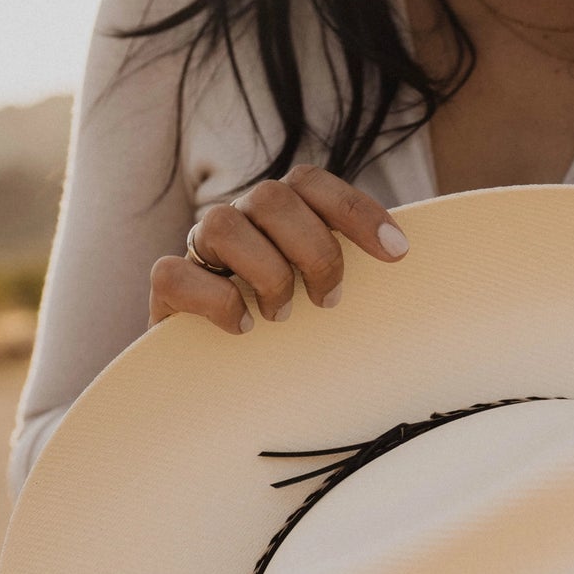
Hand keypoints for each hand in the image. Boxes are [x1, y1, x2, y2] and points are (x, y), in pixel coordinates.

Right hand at [148, 165, 410, 333]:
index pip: (313, 184)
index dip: (356, 210)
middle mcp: (239, 220)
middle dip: (314, 250)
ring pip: (222, 224)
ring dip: (266, 273)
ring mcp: (199, 251)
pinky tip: (244, 328)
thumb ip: (350, 270)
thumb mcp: (325, 296)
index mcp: (279, 214)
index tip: (396, 253)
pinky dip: (218, 302)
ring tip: (282, 315)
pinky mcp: (169, 288)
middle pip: (273, 197)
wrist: (222, 389)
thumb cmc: (289, 337)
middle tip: (329, 299)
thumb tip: (405, 260)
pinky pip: (175, 273)